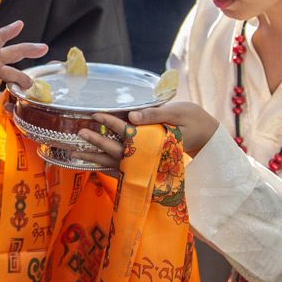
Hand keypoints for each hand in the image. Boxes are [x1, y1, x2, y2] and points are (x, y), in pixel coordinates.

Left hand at [74, 102, 219, 170]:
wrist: (207, 137)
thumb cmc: (193, 120)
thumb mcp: (178, 112)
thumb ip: (155, 114)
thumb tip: (131, 115)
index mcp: (156, 139)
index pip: (130, 131)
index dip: (112, 123)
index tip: (96, 114)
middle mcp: (148, 154)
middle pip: (117, 150)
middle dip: (97, 142)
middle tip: (80, 132)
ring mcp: (145, 163)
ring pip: (115, 163)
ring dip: (94, 158)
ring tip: (73, 153)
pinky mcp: (144, 166)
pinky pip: (121, 169)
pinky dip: (104, 167)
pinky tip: (88, 162)